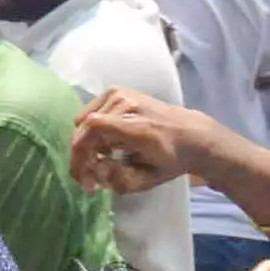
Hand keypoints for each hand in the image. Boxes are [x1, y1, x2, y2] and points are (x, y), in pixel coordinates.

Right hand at [71, 89, 199, 194]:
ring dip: (87, 144)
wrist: (190, 134)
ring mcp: (121, 93)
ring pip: (84, 121)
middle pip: (84, 126)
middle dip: (81, 155)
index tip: (84, 179)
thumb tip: (96, 171)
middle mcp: (127, 104)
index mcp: (138, 126)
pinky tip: (107, 143)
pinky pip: (90, 112)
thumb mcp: (149, 179)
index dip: (80, 154)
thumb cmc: (170, 160)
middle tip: (91, 177)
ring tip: (104, 159)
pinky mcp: (116, 91)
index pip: (93, 128)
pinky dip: (91, 130)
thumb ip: (120, 179)